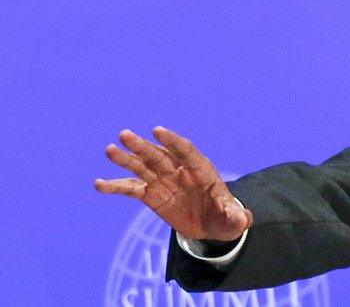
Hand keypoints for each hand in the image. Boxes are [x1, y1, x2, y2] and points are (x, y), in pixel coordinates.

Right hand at [95, 126, 252, 241]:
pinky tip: (99, 184)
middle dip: (143, 146)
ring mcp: (164, 181)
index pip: (187, 152)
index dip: (173, 142)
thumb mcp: (233, 220)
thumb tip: (243, 219)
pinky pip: (131, 189)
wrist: (212, 226)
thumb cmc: (225, 218)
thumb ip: (235, 216)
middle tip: (125, 135)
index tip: (157, 130)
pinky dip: (115, 187)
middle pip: (160, 155)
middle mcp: (180, 171)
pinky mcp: (151, 195)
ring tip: (110, 150)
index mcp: (202, 171)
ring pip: (142, 167)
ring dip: (126, 159)